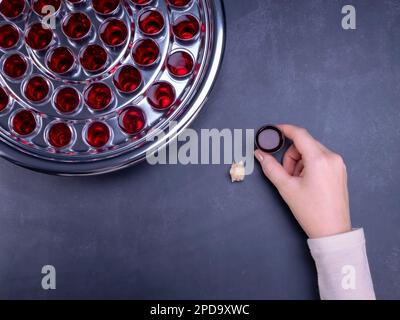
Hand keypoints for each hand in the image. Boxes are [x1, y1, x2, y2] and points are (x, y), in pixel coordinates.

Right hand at [254, 124, 350, 238]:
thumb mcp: (286, 188)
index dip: (284, 129)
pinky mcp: (339, 171)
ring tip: (297, 182)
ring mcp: (338, 164)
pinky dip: (309, 165)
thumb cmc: (311, 211)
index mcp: (319, 159)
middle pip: (304, 143)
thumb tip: (260, 154)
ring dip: (299, 161)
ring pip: (312, 151)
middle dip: (291, 155)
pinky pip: (320, 159)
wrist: (332, 231)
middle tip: (286, 174)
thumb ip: (270, 167)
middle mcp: (332, 158)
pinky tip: (306, 182)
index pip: (300, 134)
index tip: (274, 130)